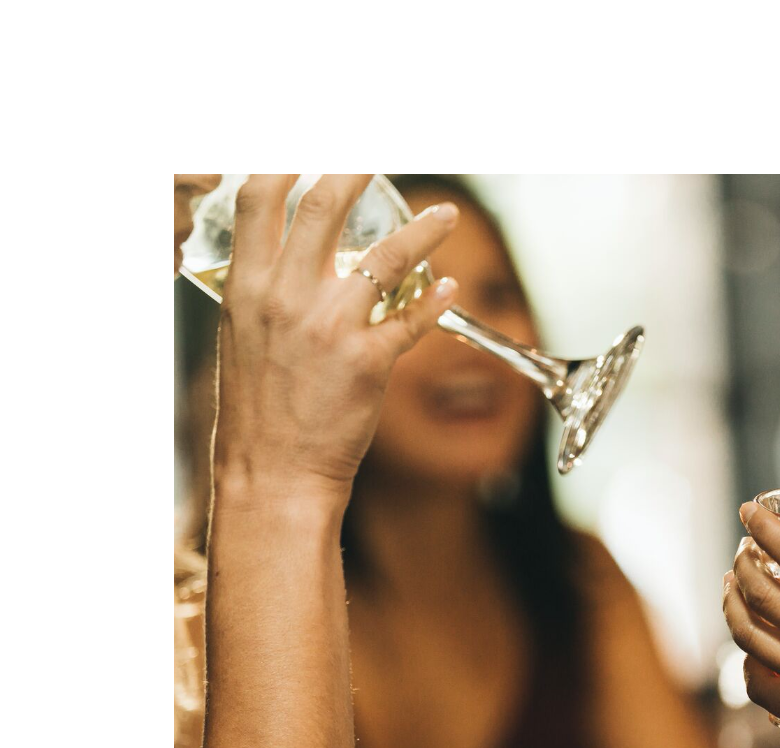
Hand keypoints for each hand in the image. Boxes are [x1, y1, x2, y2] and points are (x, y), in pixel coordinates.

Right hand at [210, 175, 458, 504]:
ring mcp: (329, 327)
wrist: (273, 471)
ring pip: (385, 259)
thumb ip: (265, 290)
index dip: (287, 165)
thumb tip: (288, 259)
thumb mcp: (242, 333)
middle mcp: (285, 297)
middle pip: (321, 207)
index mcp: (246, 285)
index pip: (260, 199)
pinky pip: (411, 320)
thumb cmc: (258, 409)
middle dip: (353, 173)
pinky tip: (449, 287)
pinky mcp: (368, 363)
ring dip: (423, 231)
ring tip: (447, 216)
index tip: (311, 156)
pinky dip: (436, 301)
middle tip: (375, 165)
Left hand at [722, 499, 779, 747]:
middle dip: (744, 564)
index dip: (767, 530)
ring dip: (733, 605)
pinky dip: (748, 664)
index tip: (750, 511)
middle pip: (764, 592)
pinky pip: (761, 684)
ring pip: (751, 633)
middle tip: (743, 551)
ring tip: (731, 589)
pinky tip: (751, 654)